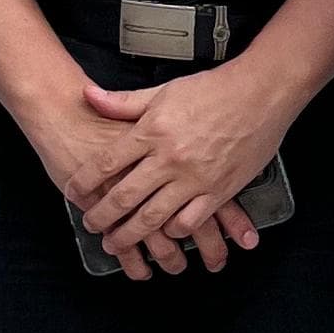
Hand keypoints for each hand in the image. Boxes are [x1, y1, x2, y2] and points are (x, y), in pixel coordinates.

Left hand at [75, 63, 290, 273]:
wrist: (260, 93)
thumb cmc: (214, 90)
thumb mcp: (163, 91)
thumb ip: (124, 102)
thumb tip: (89, 95)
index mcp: (151, 131)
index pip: (106, 163)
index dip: (84, 182)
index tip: (73, 193)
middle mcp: (169, 158)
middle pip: (124, 196)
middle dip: (101, 217)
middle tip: (91, 226)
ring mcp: (195, 177)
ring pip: (153, 216)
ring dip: (130, 235)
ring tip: (117, 242)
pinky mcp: (219, 190)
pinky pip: (190, 221)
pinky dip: (174, 231)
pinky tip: (165, 234)